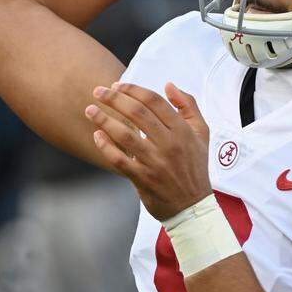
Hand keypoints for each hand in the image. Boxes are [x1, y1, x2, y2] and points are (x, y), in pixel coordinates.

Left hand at [85, 80, 211, 219]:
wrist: (193, 207)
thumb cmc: (194, 166)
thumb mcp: (201, 133)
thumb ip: (188, 106)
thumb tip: (169, 85)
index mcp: (182, 130)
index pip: (154, 102)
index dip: (133, 90)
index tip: (118, 85)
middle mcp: (169, 144)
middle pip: (137, 113)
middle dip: (114, 99)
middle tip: (98, 91)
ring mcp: (155, 163)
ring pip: (125, 135)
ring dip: (104, 120)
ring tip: (90, 110)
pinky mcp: (143, 179)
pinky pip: (119, 160)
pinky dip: (106, 147)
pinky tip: (97, 135)